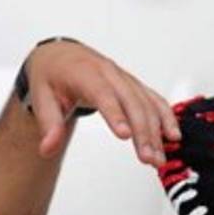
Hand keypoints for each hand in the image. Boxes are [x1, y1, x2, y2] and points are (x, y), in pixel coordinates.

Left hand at [22, 40, 180, 166]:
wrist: (61, 56)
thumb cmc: (52, 75)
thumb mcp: (41, 97)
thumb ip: (48, 124)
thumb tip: (47, 148)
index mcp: (85, 73)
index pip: (102, 94)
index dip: (115, 114)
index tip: (125, 135)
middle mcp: (109, 73)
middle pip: (131, 102)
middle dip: (143, 132)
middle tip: (148, 158)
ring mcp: (124, 78)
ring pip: (145, 103)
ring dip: (156, 131)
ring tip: (158, 158)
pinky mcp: (133, 85)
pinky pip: (153, 99)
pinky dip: (165, 117)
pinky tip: (172, 136)